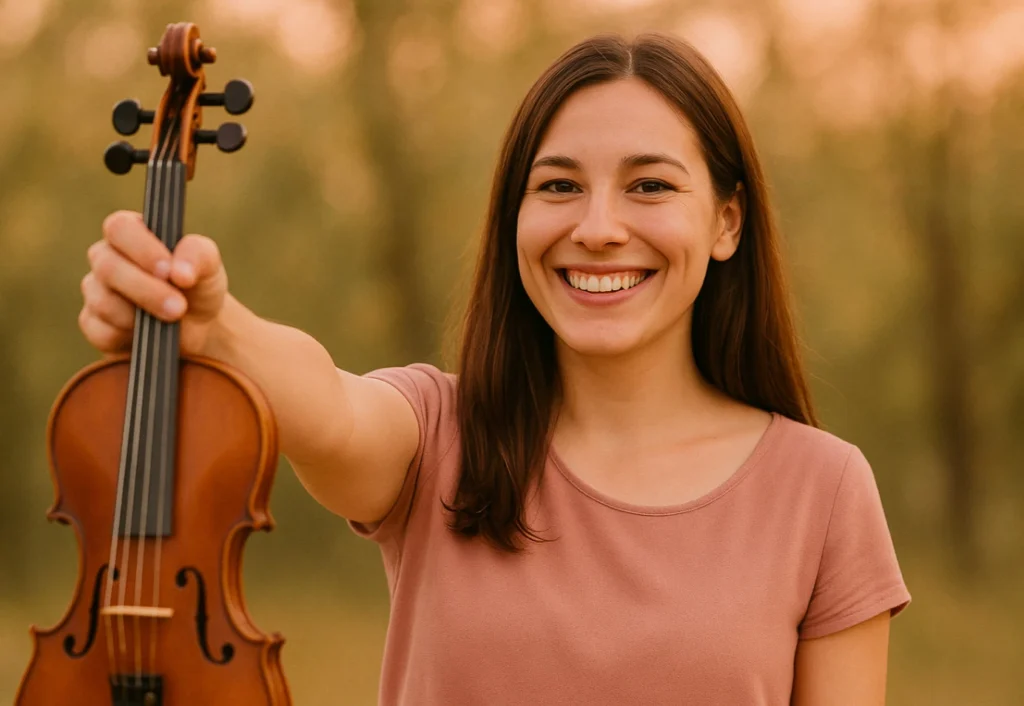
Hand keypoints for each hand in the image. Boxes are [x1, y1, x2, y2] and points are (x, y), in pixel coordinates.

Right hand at [79, 210, 228, 355]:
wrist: (200, 326)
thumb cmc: (198, 285)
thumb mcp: (209, 264)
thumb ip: (198, 255)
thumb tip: (179, 273)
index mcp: (130, 233)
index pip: (119, 228)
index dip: (142, 249)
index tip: (169, 270)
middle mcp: (106, 258)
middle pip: (108, 267)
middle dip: (146, 290)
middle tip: (179, 306)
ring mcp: (96, 291)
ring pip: (103, 302)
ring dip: (141, 316)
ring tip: (171, 320)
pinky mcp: (94, 325)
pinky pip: (101, 331)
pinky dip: (129, 336)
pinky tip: (151, 335)